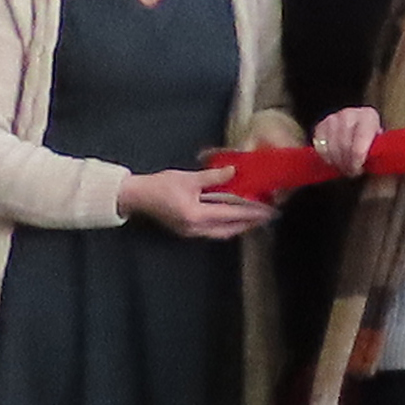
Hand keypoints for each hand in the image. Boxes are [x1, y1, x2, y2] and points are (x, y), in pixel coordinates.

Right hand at [119, 165, 272, 238]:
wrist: (135, 196)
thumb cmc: (158, 186)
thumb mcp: (188, 178)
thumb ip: (213, 177)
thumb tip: (234, 171)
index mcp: (196, 215)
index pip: (231, 214)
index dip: (252, 212)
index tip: (268, 210)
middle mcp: (195, 228)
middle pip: (230, 229)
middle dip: (249, 223)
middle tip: (266, 216)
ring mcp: (190, 232)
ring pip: (222, 233)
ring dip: (238, 226)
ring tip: (253, 218)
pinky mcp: (187, 231)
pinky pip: (212, 231)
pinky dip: (226, 226)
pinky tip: (232, 219)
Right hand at [311, 107, 380, 178]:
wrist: (360, 127)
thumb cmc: (374, 139)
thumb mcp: (382, 143)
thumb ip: (380, 152)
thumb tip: (379, 167)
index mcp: (368, 116)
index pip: (359, 144)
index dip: (357, 161)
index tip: (359, 171)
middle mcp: (350, 114)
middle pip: (344, 146)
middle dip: (347, 164)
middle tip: (352, 173)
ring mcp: (333, 118)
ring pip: (331, 148)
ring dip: (337, 163)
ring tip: (345, 169)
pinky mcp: (321, 125)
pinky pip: (320, 147)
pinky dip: (326, 158)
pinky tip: (335, 162)